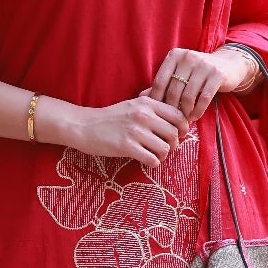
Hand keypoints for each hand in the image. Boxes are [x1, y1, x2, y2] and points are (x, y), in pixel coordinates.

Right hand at [70, 93, 191, 171]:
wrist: (84, 126)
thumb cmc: (111, 118)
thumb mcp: (132, 104)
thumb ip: (152, 106)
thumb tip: (177, 113)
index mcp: (147, 103)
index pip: (178, 115)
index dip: (182, 128)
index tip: (177, 135)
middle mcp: (143, 115)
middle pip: (174, 133)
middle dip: (174, 144)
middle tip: (166, 148)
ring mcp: (135, 131)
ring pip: (165, 148)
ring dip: (163, 155)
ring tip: (155, 155)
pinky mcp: (127, 147)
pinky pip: (153, 159)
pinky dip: (153, 163)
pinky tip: (146, 161)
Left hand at [147, 45, 253, 124]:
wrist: (228, 65)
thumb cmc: (197, 74)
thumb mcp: (179, 75)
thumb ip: (162, 84)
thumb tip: (141, 98)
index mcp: (174, 56)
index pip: (160, 81)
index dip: (157, 101)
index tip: (157, 115)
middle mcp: (188, 57)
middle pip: (173, 90)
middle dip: (171, 110)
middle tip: (171, 122)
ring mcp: (204, 64)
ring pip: (188, 96)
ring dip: (185, 112)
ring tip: (183, 121)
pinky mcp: (217, 74)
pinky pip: (204, 98)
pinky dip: (198, 110)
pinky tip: (195, 117)